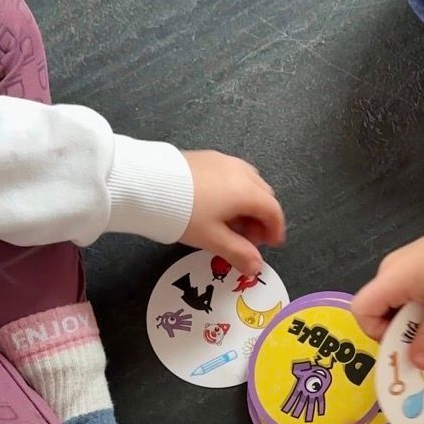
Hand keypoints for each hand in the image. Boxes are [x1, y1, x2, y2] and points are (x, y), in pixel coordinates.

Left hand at [181, 150, 284, 272]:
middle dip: (262, 217)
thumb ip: (238, 253)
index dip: (275, 230)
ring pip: (248, 181)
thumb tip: (257, 267)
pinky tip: (216, 204)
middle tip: (249, 237)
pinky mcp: (207, 156)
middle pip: (264, 194)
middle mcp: (241, 171)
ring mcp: (224, 160)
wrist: (147, 183)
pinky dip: (234, 190)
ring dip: (248, 203)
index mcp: (247, 191)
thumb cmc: (185, 214)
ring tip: (231, 222)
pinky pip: (231, 174)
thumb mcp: (212, 239)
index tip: (270, 245)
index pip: (273, 210)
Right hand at [352, 202, 423, 367]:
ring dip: (416, 322)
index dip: (375, 333)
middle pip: (379, 310)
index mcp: (391, 279)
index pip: (360, 310)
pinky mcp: (418, 266)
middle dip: (401, 332)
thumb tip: (417, 365)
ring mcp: (404, 267)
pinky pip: (411, 295)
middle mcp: (390, 272)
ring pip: (398, 305)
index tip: (404, 342)